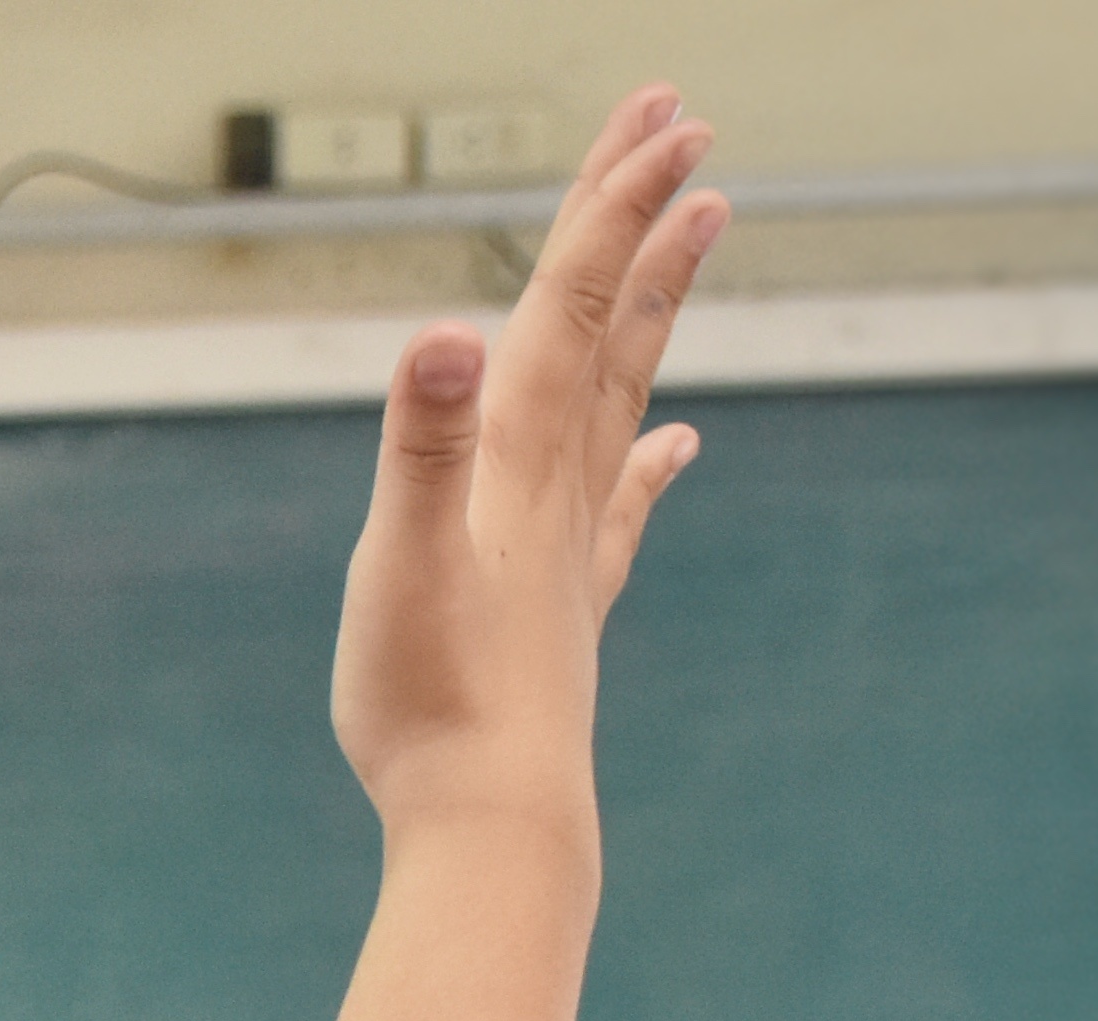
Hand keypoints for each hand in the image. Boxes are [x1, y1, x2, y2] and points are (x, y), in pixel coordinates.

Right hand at [328, 88, 725, 834]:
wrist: (493, 824)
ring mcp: (571, 543)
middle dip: (639, 216)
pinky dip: (651, 459)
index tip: (670, 119)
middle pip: (607, 322)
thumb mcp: (399, 560)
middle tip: (683, 119)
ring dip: (655, 303)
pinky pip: (622, 506)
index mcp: (513, 459)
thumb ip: (421, 443)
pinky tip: (680, 441)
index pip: (570, 303)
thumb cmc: (432, 702)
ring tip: (698, 227)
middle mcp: (556, 484)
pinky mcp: (565, 607)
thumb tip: (448, 333)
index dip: (614, 207)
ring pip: (623, 389)